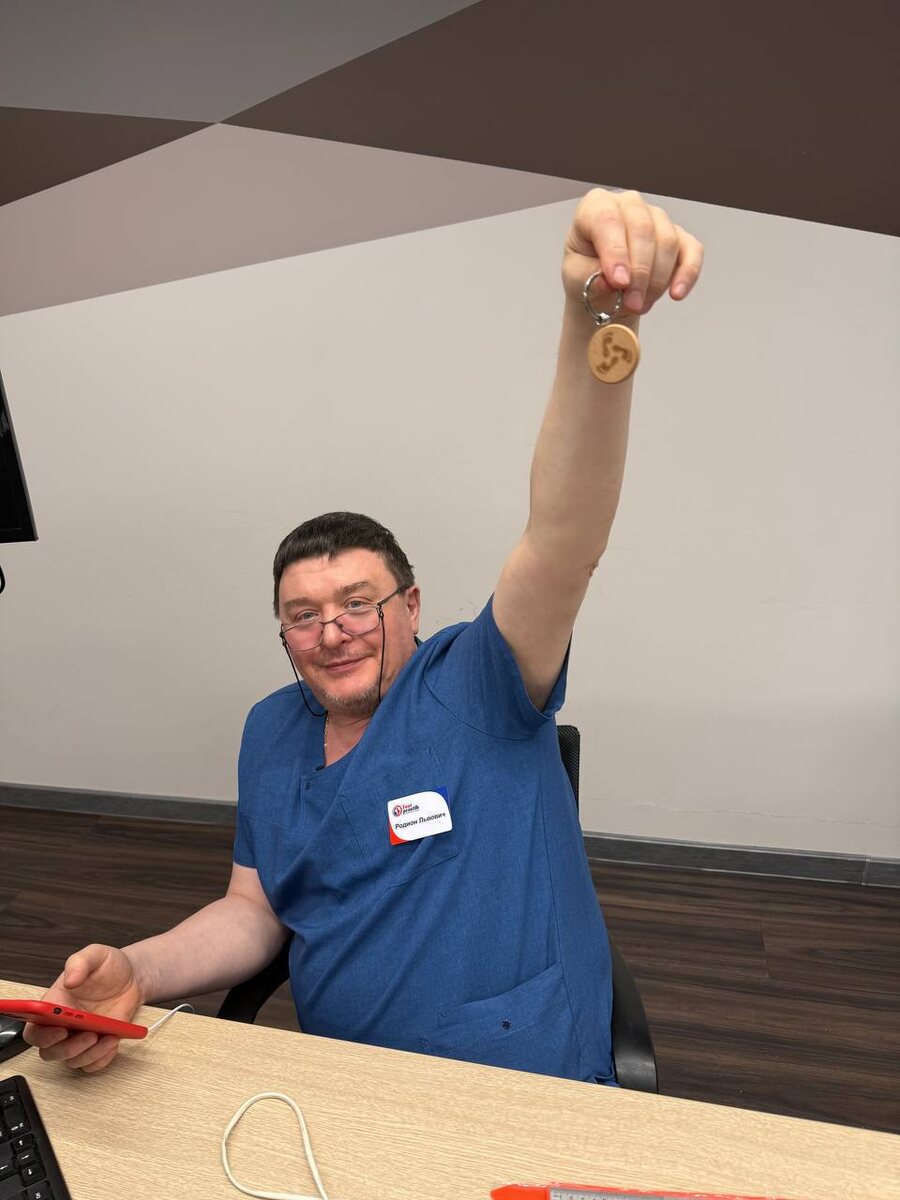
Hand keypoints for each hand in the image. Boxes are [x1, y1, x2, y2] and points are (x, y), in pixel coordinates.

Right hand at [23, 944, 144, 1073]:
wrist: (132, 977)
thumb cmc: (108, 967)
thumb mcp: (96, 955)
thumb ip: (80, 963)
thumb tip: (70, 981)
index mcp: (55, 1006)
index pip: (34, 1030)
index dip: (42, 1036)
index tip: (61, 1030)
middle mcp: (63, 1026)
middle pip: (51, 1052)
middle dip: (68, 1049)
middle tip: (90, 1035)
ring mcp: (80, 1038)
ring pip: (72, 1061)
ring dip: (89, 1054)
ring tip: (108, 1037)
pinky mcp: (97, 1046)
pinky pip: (92, 1065)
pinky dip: (101, 1060)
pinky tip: (113, 1043)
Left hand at [561, 188, 703, 316]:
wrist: (603, 289)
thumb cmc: (586, 274)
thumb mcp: (576, 278)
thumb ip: (589, 277)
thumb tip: (608, 281)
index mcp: (595, 206)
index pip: (607, 220)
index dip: (615, 252)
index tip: (618, 282)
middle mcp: (629, 205)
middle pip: (643, 230)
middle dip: (639, 273)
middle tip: (632, 303)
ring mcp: (657, 218)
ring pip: (667, 242)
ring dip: (656, 281)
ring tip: (640, 305)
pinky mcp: (679, 236)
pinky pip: (691, 251)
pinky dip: (687, 274)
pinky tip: (676, 294)